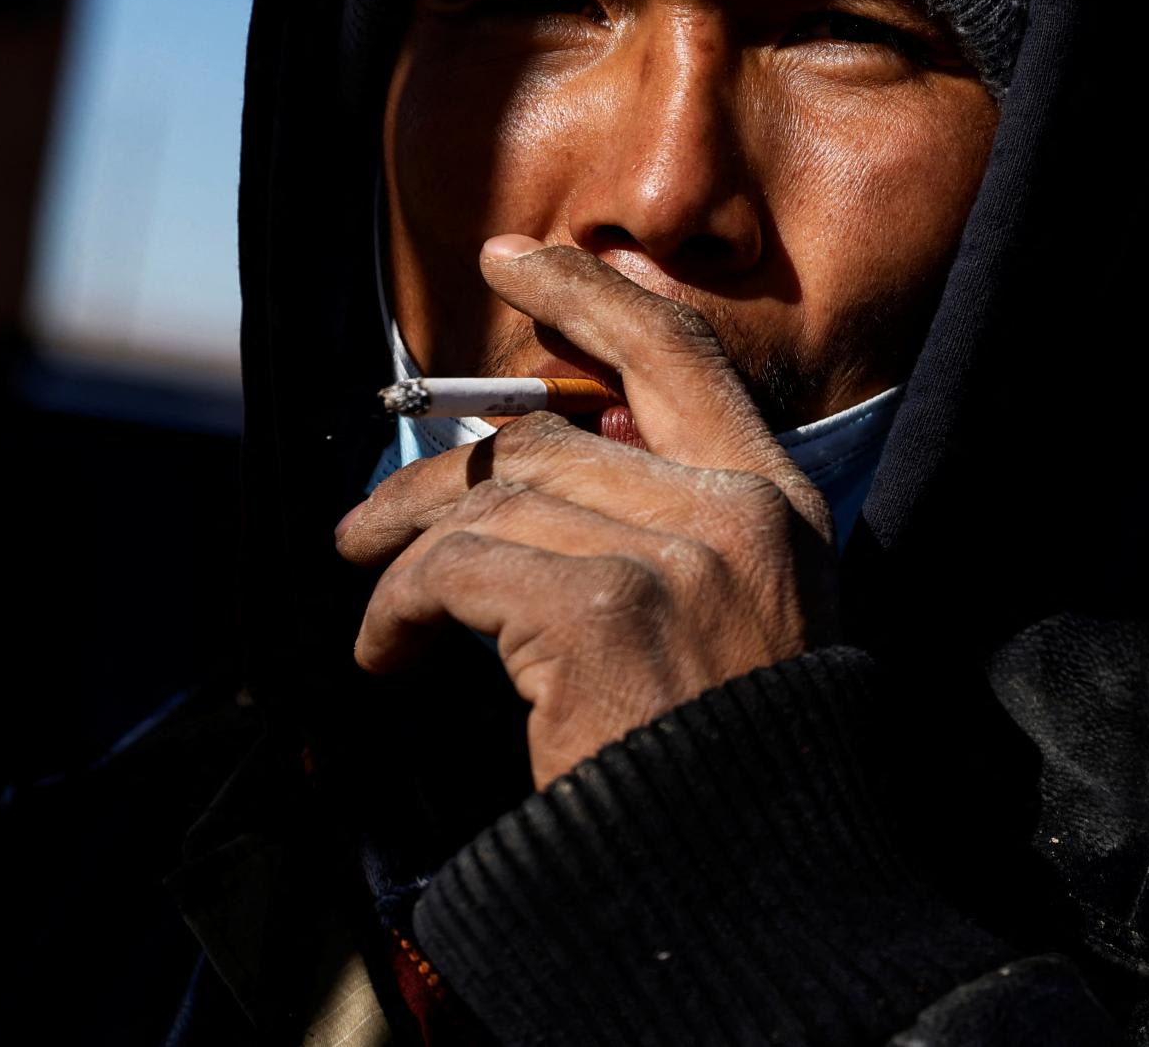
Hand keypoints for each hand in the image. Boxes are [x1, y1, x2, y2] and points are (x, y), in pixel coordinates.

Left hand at [336, 239, 834, 786]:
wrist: (763, 887)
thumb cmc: (735, 770)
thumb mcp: (746, 620)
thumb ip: (678, 525)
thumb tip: (559, 444)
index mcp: (781, 503)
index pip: (680, 355)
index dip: (591, 297)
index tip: (518, 260)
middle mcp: (737, 512)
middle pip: (552, 437)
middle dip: (442, 471)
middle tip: (368, 518)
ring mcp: (676, 556)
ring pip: (496, 500)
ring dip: (409, 551)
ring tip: (369, 593)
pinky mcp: (603, 611)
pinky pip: (460, 572)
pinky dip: (401, 611)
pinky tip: (388, 656)